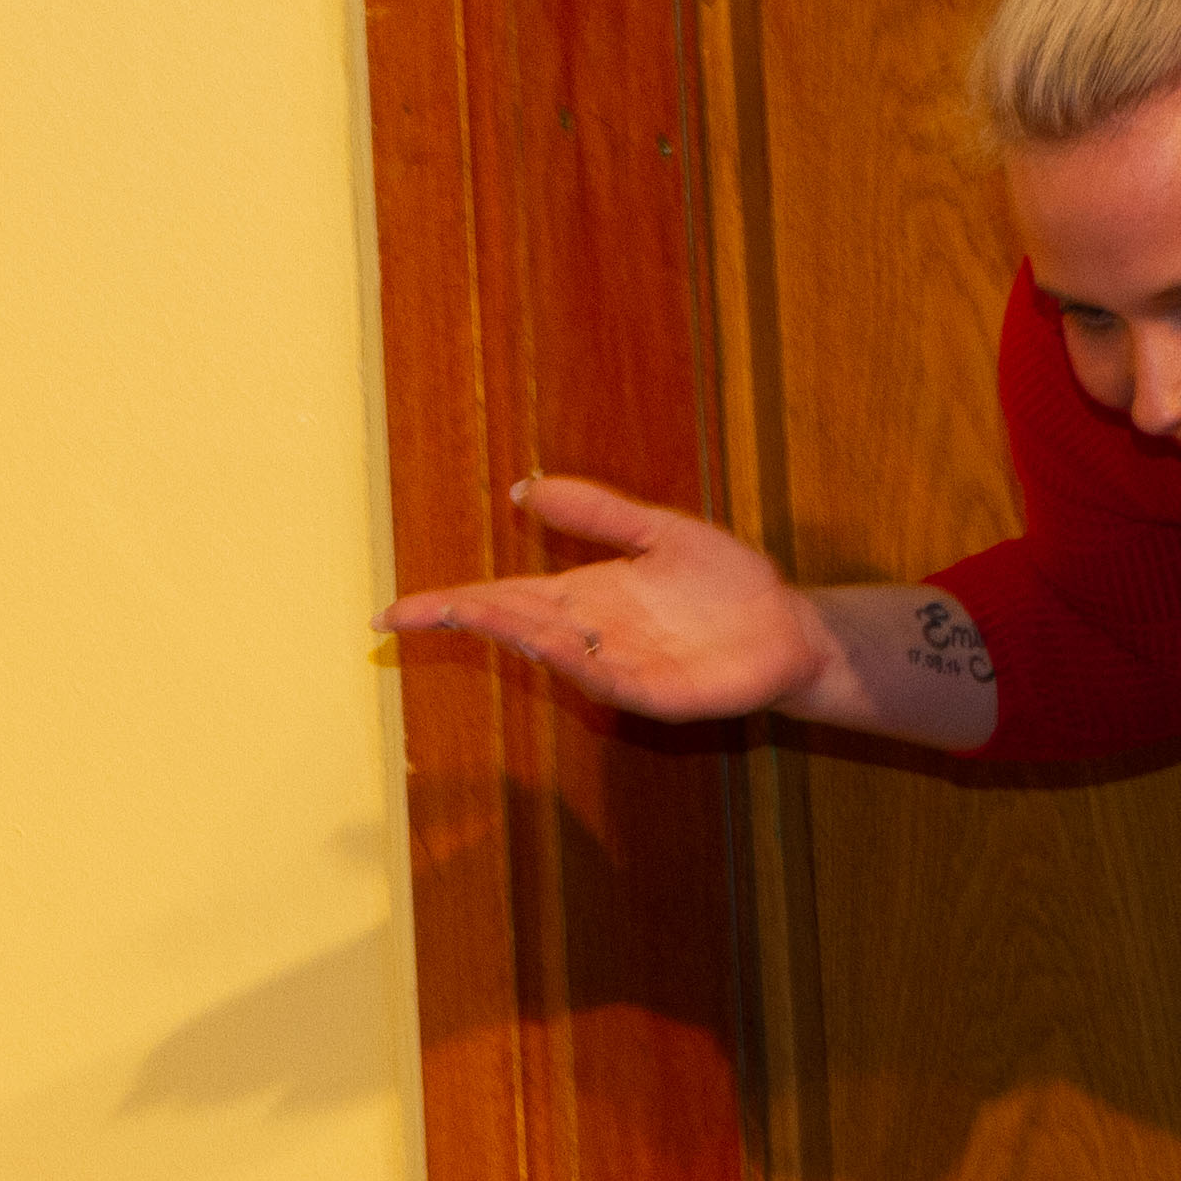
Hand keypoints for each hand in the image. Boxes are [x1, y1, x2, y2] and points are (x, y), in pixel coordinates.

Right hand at [378, 473, 833, 721]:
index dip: (450, 603)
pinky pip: (608, 677)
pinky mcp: (659, 692)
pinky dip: (575, 661)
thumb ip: (595, 511)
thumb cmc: (724, 584)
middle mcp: (591, 634)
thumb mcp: (657, 530)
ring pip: (552, 651)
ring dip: (510, 632)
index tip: (393, 611)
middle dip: (463, 617)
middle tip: (406, 615)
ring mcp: (621, 666)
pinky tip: (546, 641)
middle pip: (514, 624)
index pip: (503, 598)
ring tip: (466, 611)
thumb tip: (524, 487)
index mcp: (583, 598)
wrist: (787, 628)